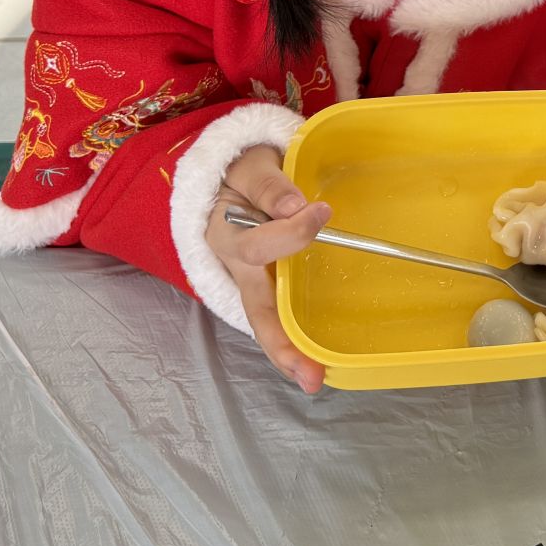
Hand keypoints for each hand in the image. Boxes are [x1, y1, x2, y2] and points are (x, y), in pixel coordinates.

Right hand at [205, 144, 331, 391]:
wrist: (224, 174)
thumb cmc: (240, 170)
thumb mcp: (248, 165)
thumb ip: (268, 184)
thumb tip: (296, 208)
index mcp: (229, 234)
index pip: (258, 244)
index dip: (292, 233)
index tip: (321, 211)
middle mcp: (237, 267)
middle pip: (258, 311)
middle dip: (282, 345)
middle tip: (310, 376)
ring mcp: (250, 280)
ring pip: (266, 323)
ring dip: (289, 354)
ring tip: (313, 380)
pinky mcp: (264, 284)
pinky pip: (276, 316)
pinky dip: (293, 341)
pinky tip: (316, 361)